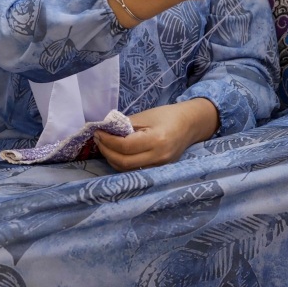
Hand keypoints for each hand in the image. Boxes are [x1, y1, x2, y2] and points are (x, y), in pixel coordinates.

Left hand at [94, 98, 218, 171]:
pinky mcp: (159, 170)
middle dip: (106, 151)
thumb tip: (105, 130)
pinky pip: (136, 170)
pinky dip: (122, 164)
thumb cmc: (167, 116)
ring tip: (105, 146)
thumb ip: (125, 125)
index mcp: (156, 140)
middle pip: (124, 162)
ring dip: (112, 159)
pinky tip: (116, 153)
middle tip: (98, 139)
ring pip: (128, 170)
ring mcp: (160, 167)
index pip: (124, 146)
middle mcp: (159, 157)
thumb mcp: (145, 116)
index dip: (107, 140)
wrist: (189, 124)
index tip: (98, 132)